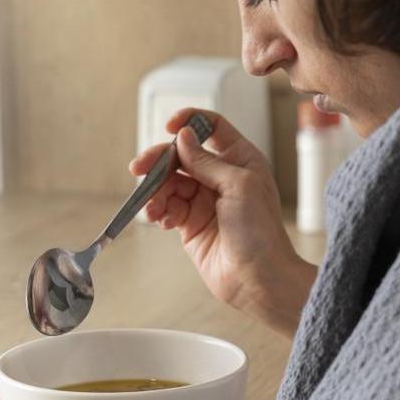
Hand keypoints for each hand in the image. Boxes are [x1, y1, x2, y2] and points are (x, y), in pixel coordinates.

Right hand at [130, 108, 316, 336]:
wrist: (258, 279)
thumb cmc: (260, 231)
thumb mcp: (237, 185)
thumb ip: (206, 161)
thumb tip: (182, 137)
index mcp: (239, 159)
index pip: (212, 127)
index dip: (189, 121)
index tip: (169, 127)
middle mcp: (221, 176)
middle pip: (181, 155)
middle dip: (159, 161)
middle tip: (139, 169)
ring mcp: (204, 199)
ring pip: (169, 182)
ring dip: (155, 191)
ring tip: (152, 208)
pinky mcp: (190, 223)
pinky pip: (166, 207)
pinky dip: (159, 210)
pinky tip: (162, 220)